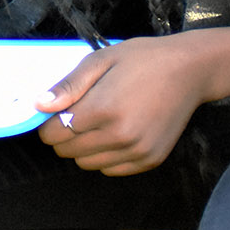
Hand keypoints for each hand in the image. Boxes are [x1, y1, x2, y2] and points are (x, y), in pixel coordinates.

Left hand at [34, 35, 209, 175]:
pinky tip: (117, 133)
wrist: (190, 70)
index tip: (58, 111)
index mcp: (103, 109)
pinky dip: (106, 156)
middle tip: (80, 114)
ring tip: (100, 122)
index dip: (49, 123)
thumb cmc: (143, 59)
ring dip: (85, 147)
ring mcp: (137, 151)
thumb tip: (39, 105)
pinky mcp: (150, 160)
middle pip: (68, 151)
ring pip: (87, 164)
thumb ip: (69, 85)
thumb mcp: (102, 59)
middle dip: (65, 135)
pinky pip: (111, 170)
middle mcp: (120, 136)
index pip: (54, 133)